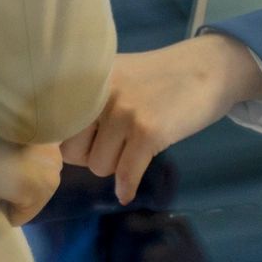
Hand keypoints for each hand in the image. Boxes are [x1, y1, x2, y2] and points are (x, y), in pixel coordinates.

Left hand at [59, 36, 261, 206]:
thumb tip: (60, 145)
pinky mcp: (148, 131)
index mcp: (85, 80)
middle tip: (115, 146)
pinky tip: (127, 192)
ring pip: (100, 166)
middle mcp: (98, 94)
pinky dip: (127, 187)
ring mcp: (122, 112)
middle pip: (74, 153)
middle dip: (92, 156)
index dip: (72, 142)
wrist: (205, 68)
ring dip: (115, 166)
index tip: (87, 144)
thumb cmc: (156, 77)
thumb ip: (86, 102)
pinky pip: (126, 173)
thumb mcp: (113, 77)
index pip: (56, 128)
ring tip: (133, 147)